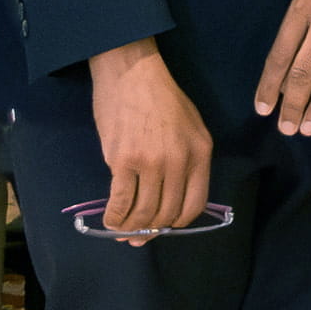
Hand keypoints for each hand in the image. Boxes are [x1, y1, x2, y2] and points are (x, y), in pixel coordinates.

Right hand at [87, 39, 216, 242]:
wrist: (132, 73)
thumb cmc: (162, 96)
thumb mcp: (192, 124)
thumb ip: (189, 158)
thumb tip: (173, 193)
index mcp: (200, 153)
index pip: (194, 204)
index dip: (178, 222)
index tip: (166, 226)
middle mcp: (179, 162)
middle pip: (167, 212)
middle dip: (152, 229)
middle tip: (139, 236)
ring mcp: (151, 162)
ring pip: (143, 211)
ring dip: (131, 228)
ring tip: (122, 231)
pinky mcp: (123, 160)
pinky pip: (120, 200)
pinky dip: (114, 216)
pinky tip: (110, 221)